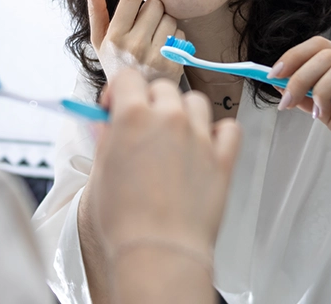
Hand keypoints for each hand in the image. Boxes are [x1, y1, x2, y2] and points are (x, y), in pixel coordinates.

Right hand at [81, 0, 183, 82]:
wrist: (136, 97)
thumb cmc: (116, 64)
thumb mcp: (100, 40)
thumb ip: (95, 10)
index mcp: (115, 37)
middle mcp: (134, 46)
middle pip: (155, 4)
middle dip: (154, 8)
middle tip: (147, 22)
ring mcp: (155, 56)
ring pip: (170, 18)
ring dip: (165, 22)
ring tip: (154, 38)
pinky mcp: (173, 64)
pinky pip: (181, 34)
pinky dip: (175, 37)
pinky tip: (164, 49)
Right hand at [90, 69, 241, 254]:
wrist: (157, 252)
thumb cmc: (124, 220)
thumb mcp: (101, 169)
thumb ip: (107, 136)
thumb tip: (110, 123)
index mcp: (133, 115)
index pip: (128, 77)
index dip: (119, 90)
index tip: (117, 106)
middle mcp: (169, 118)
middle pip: (163, 87)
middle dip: (151, 102)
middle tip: (145, 126)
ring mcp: (199, 135)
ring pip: (196, 101)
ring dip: (184, 112)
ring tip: (175, 136)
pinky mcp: (222, 157)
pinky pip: (229, 128)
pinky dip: (219, 132)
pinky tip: (206, 145)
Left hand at [273, 36, 330, 163]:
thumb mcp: (325, 112)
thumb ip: (305, 97)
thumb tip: (280, 85)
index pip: (318, 46)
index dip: (293, 56)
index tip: (273, 74)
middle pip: (326, 55)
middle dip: (299, 77)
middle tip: (287, 101)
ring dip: (321, 90)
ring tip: (317, 112)